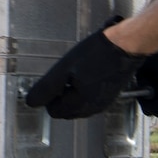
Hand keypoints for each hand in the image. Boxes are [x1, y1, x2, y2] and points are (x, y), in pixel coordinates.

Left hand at [26, 29, 142, 118]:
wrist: (126, 45)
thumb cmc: (99, 53)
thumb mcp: (65, 68)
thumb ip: (47, 87)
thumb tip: (32, 102)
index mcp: (81, 103)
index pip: (55, 112)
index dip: (48, 98)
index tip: (50, 83)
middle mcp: (94, 107)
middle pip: (67, 111)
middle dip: (59, 98)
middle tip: (61, 77)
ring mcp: (104, 102)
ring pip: (79, 106)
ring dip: (71, 94)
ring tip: (73, 74)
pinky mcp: (110, 94)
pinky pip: (91, 99)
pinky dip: (83, 91)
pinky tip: (85, 75)